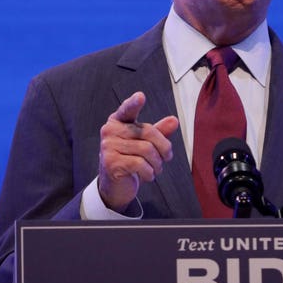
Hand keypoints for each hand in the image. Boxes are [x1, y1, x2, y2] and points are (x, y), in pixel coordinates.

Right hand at [98, 91, 177, 211]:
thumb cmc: (130, 161)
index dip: (134, 103)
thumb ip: (158, 132)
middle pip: (147, 132)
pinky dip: (149, 173)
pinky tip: (147, 175)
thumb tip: (173, 120)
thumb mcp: (145, 144)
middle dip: (163, 147)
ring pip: (146, 150)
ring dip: (157, 163)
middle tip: (167, 157)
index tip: (141, 96)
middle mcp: (110, 131)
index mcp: (118, 121)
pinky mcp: (111, 162)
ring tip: (155, 169)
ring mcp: (108, 146)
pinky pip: (140, 164)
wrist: (115, 186)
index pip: (127, 109)